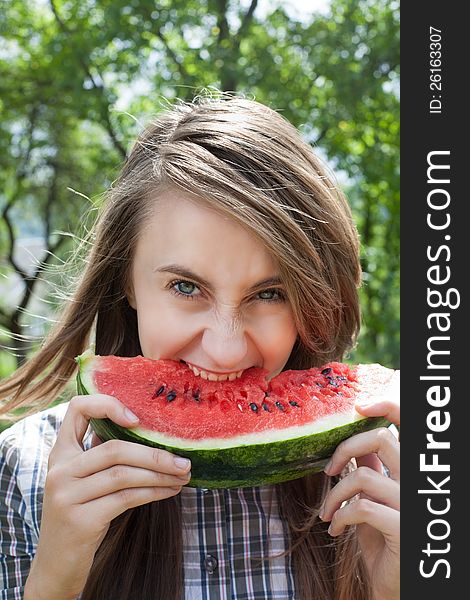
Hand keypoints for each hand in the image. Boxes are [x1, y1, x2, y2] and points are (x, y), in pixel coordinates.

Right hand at [25, 395, 191, 599]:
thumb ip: (102, 455)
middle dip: (155, 453)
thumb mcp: (83, 480)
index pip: (77, 409)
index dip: (108, 405)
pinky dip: (154, 492)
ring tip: (183, 476)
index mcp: (60, 453)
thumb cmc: (80, 514)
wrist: (56, 566)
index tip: (137, 421)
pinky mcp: (80, 520)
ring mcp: (67, 496)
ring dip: (160, 474)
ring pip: (124, 474)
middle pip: (115, 448)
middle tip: (184, 461)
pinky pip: (126, 498)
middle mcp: (59, 470)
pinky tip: (170, 491)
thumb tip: (150, 433)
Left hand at [320, 372, 399, 599]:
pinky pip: (361, 508)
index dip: (388, 406)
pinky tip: (336, 529)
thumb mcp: (375, 502)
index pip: (408, 425)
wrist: (392, 587)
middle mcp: (417, 482)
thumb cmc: (383, 542)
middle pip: (381, 439)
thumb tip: (355, 446)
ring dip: (334, 495)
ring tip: (328, 513)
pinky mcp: (404, 528)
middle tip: (329, 469)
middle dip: (345, 449)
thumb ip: (372, 472)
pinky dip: (341, 516)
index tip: (359, 407)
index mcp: (412, 471)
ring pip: (363, 477)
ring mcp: (413, 504)